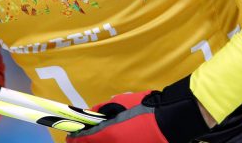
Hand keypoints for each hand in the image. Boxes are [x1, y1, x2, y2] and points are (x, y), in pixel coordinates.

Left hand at [66, 76, 209, 142]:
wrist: (171, 120)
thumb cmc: (145, 109)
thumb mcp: (121, 103)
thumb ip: (103, 110)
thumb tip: (92, 113)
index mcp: (107, 136)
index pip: (82, 139)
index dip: (75, 138)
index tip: (71, 136)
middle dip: (88, 141)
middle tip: (86, 137)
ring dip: (101, 141)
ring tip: (107, 135)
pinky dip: (114, 142)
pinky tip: (120, 137)